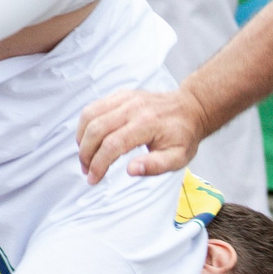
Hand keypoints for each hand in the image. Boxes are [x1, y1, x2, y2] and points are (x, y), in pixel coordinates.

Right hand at [74, 86, 205, 183]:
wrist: (190, 108)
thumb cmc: (184, 135)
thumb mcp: (179, 157)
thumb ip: (156, 166)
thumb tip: (131, 170)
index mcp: (147, 124)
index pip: (113, 145)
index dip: (99, 164)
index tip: (93, 179)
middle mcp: (134, 108)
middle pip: (96, 129)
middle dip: (86, 153)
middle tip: (87, 170)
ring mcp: (126, 98)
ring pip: (90, 114)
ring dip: (82, 138)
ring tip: (85, 155)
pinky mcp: (121, 95)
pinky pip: (94, 106)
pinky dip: (86, 124)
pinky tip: (89, 138)